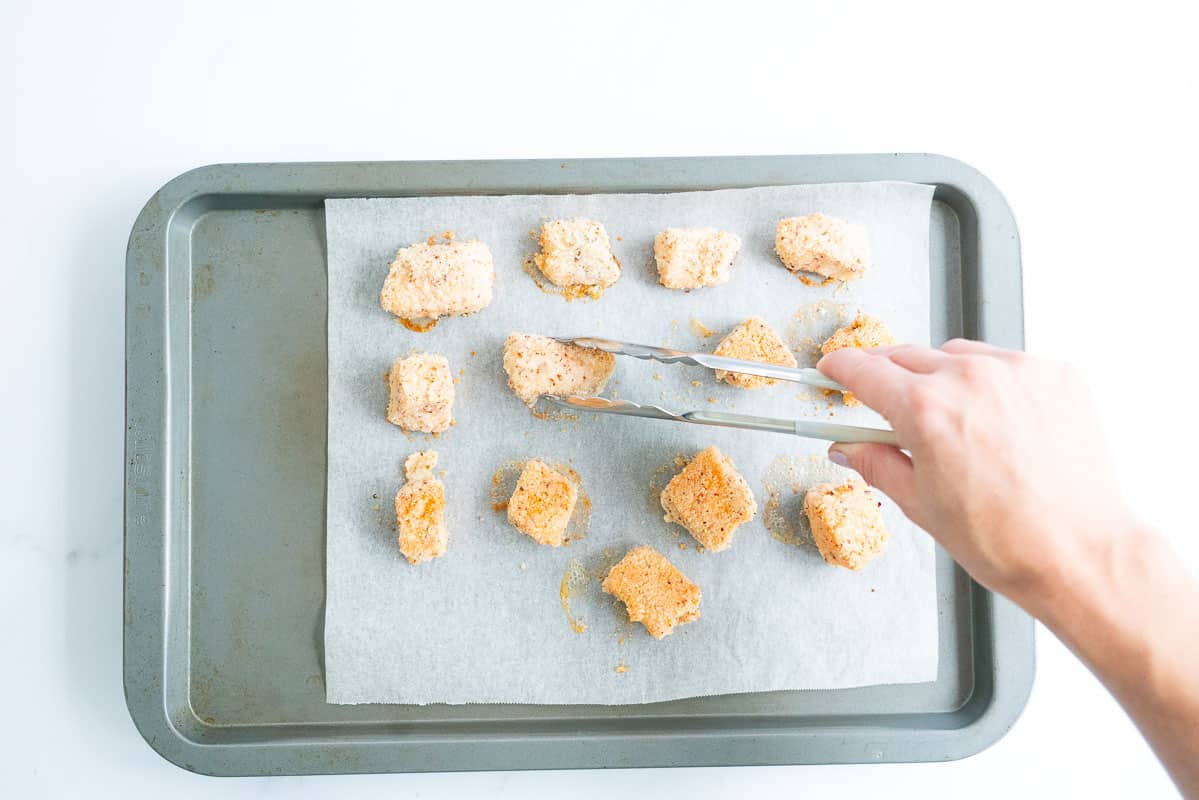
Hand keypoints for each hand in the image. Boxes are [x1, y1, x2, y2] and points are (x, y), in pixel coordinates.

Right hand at [817, 339, 1136, 609]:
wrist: (1080, 553)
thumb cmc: (1005, 540)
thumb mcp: (921, 506)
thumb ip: (877, 464)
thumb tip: (847, 448)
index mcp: (926, 410)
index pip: (864, 371)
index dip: (840, 369)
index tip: (832, 369)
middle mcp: (970, 378)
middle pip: (906, 356)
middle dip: (888, 376)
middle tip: (887, 404)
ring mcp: (1017, 371)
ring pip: (957, 356)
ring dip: (942, 377)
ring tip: (953, 421)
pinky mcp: (1056, 375)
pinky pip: (1007, 364)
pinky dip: (992, 384)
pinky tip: (997, 422)